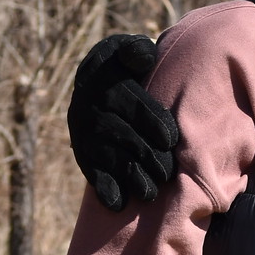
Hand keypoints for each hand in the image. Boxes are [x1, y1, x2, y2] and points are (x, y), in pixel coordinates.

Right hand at [68, 34, 180, 210]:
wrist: (101, 78)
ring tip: (151, 194)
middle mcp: (88, 108)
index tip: (171, 139)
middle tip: (168, 173)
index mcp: (103, 82)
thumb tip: (142, 56)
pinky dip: (103, 188)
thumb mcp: (131, 50)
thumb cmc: (130, 64)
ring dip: (128, 176)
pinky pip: (90, 170)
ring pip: (107, 157)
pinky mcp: (82, 151)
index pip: (129, 104)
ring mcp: (83, 132)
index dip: (151, 121)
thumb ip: (136, 51)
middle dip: (145, 155)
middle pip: (120, 135)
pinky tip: (118, 205)